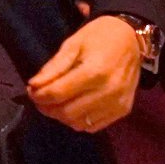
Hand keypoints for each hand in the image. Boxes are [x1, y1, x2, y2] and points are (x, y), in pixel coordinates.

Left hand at [27, 14, 141, 132]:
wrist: (132, 38)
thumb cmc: (100, 37)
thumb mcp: (73, 44)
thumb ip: (54, 67)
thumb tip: (34, 86)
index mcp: (95, 71)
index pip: (58, 93)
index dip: (39, 96)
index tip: (31, 90)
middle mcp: (108, 91)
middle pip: (67, 113)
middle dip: (48, 108)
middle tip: (41, 99)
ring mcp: (117, 103)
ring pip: (79, 123)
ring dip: (62, 116)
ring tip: (56, 103)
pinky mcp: (123, 110)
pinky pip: (93, 126)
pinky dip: (79, 120)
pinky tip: (75, 106)